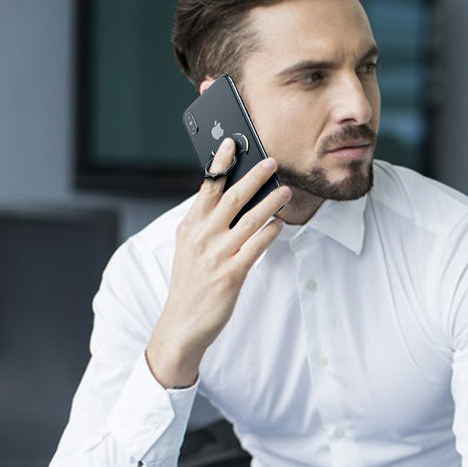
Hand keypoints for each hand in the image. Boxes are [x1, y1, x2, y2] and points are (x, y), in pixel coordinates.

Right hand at [146, 138, 290, 386]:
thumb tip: (225, 198)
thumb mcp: (189, 248)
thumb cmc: (190, 285)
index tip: (232, 143)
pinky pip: (256, 247)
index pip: (207, 188)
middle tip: (272, 162)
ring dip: (270, 202)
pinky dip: (269, 233)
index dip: (220, 163)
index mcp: (189, 227)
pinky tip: (279, 225)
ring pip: (249, 220)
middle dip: (254, 176)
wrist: (182, 323)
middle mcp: (202, 237)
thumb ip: (204, 224)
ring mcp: (217, 255)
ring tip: (285, 191)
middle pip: (232, 197)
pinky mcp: (231, 274)